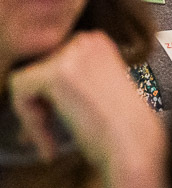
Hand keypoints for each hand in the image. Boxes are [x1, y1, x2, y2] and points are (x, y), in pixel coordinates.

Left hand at [9, 32, 166, 187]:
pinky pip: (19, 92)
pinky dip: (29, 122)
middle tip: (49, 137)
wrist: (135, 146)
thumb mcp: (104, 90)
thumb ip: (78, 79)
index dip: (51, 96)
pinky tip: (49, 141)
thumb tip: (44, 90)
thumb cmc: (126, 129)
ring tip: (50, 143)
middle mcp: (87, 41)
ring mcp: (72, 55)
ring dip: (33, 117)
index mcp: (99, 42)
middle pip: (38, 70)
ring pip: (25, 81)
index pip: (54, 61)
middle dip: (40, 106)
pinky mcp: (56, 75)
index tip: (59, 122)